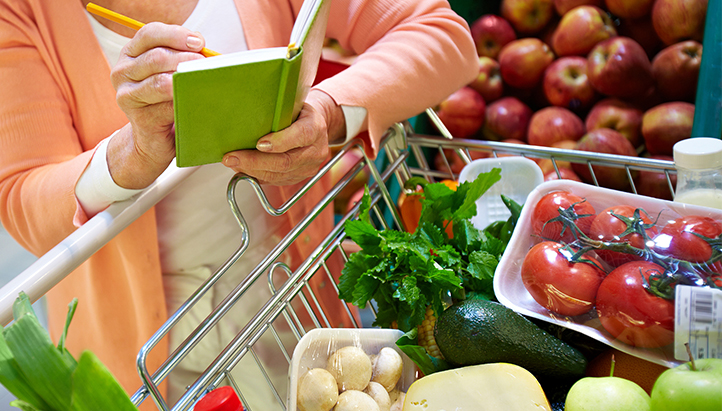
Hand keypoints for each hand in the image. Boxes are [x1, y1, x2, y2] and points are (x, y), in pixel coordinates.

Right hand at [107, 23, 205, 188]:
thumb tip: (205, 49)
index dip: (176, 35)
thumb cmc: (166, 102)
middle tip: (206, 65)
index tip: (200, 42)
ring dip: (186, 80)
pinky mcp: (139, 117)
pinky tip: (199, 101)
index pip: (149, 34)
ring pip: (160, 82)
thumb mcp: (168, 73)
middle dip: (186, 59)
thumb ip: (180, 57)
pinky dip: (186, 102)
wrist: (153, 140)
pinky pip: (167, 107)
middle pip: (156, 57)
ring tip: (204, 80)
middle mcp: (122, 72)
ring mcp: (127, 96)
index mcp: (131, 54)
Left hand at [221, 90, 346, 184]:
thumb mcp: (292, 105)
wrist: (316, 127)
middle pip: (285, 161)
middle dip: (255, 161)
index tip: (258, 143)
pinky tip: (243, 169)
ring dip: (252, 170)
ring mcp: (308, 167)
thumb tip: (245, 119)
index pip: (301, 136)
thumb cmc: (299, 112)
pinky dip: (257, 176)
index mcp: (315, 127)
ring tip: (233, 163)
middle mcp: (315, 151)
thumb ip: (276, 113)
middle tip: (232, 157)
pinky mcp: (299, 177)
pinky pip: (276, 181)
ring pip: (278, 175)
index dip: (279, 141)